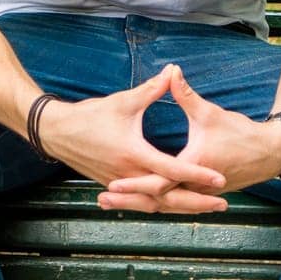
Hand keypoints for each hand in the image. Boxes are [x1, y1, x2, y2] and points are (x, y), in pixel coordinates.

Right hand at [37, 65, 226, 209]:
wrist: (57, 132)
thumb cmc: (90, 116)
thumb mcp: (124, 101)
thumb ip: (152, 89)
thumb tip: (172, 71)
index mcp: (134, 154)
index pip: (173, 169)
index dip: (198, 174)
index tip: (220, 179)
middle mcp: (129, 175)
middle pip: (169, 197)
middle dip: (198, 203)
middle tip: (223, 204)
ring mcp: (121, 184)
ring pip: (157, 204)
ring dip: (182, 207)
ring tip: (206, 207)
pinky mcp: (115, 186)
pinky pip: (143, 202)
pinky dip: (162, 205)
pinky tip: (175, 206)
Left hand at [98, 66, 280, 213]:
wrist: (268, 154)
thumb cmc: (240, 133)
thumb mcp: (209, 113)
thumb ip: (186, 94)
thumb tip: (172, 69)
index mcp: (192, 167)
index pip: (158, 181)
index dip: (134, 182)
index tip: (112, 181)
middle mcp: (193, 185)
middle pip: (154, 199)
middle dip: (127, 200)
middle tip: (100, 198)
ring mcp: (196, 193)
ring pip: (161, 204)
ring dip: (136, 204)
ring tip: (108, 202)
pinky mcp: (199, 194)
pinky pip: (171, 202)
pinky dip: (152, 203)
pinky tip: (135, 201)